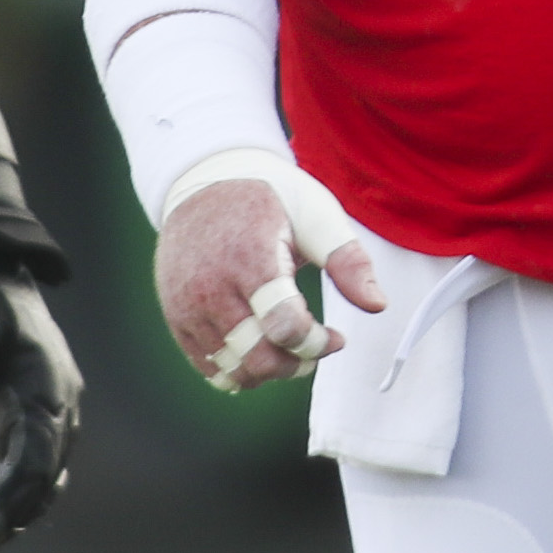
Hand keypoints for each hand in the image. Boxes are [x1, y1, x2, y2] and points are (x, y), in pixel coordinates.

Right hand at [155, 154, 386, 391]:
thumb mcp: (317, 215)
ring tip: (288, 348)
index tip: (335, 336)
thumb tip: (377, 305)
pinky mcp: (176, 316)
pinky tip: (260, 347)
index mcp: (250, 256)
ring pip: (232, 370)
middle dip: (298, 364)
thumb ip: (348, 260)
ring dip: (270, 371)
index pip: (284, 326)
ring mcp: (187, 304)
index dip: (317, 343)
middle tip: (315, 348)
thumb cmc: (271, 199)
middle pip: (258, 357)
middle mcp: (211, 285)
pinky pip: (208, 365)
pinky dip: (240, 369)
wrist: (204, 181)